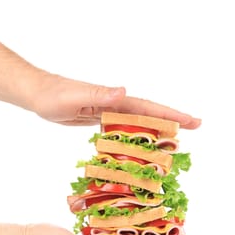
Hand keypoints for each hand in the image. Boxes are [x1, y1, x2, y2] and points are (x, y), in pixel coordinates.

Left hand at [31, 73, 200, 128]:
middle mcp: (116, 105)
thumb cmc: (54, 95)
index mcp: (115, 99)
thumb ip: (100, 93)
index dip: (170, 114)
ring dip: (157, 130)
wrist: (40, 94)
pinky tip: (142, 143)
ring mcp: (110, 113)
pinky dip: (137, 135)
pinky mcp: (102, 120)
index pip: (148, 108)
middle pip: (150, 115)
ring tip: (174, 141)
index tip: (191, 121)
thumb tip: (125, 91)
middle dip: (172, 121)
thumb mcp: (76, 95)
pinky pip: (125, 129)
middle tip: (195, 128)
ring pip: (139, 123)